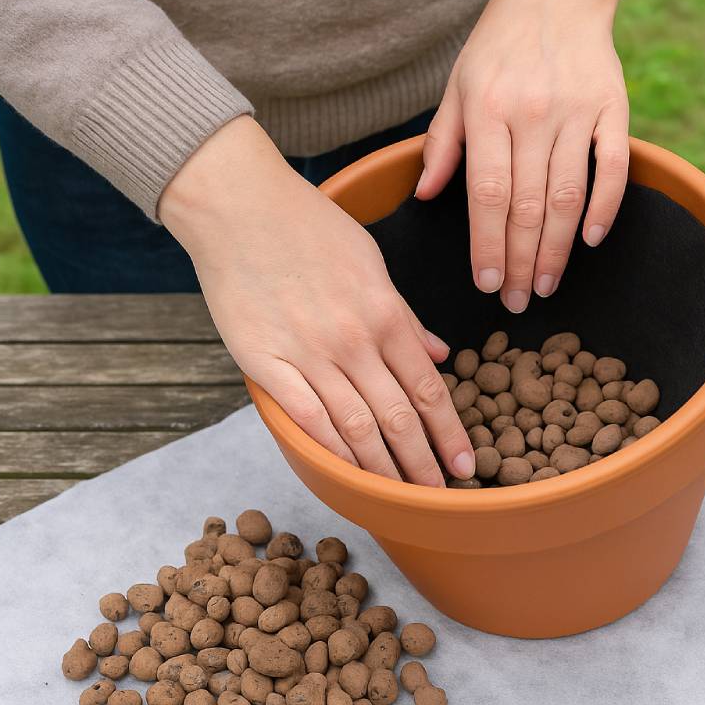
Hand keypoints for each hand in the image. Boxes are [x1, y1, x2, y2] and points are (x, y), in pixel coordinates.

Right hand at [161, 116, 474, 485]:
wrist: (238, 207)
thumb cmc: (309, 227)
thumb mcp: (372, 261)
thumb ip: (405, 315)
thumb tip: (438, 353)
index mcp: (386, 313)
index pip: (428, 388)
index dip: (449, 432)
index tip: (465, 464)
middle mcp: (354, 339)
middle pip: (399, 417)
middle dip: (423, 463)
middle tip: (439, 498)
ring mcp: (309, 354)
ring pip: (357, 427)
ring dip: (383, 468)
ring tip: (399, 497)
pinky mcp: (265, 364)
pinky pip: (307, 420)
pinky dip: (332, 452)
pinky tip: (349, 476)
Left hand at [416, 0, 629, 312]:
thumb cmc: (500, 46)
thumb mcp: (458, 86)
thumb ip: (443, 143)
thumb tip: (424, 196)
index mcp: (487, 110)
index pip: (486, 194)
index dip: (487, 245)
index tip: (488, 284)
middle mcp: (531, 113)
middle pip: (527, 205)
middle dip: (522, 262)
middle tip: (520, 303)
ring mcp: (575, 112)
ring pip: (567, 196)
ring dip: (558, 250)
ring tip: (549, 286)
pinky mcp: (613, 109)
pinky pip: (612, 168)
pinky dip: (605, 208)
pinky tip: (591, 241)